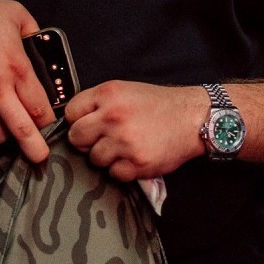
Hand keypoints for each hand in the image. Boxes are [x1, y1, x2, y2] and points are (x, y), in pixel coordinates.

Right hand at [0, 0, 55, 160]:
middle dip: (35, 148)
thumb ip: (35, 31)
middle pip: (22, 131)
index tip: (51, 125)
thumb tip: (42, 44)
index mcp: (17, 67)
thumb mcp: (15, 14)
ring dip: (5, 137)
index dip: (49, 121)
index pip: (40, 107)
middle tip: (40, 156)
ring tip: (8, 130)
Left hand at [65, 81, 206, 181]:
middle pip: (76, 137)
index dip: (78, 120)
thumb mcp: (127, 90)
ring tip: (125, 146)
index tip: (88, 124)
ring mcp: (124, 140)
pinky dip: (123, 169)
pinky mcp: (136, 162)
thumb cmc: (160, 105)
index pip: (71, 112)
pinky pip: (114, 173)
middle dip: (87, 141)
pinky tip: (135, 156)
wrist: (192, 118)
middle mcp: (114, 115)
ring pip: (94, 158)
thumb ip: (100, 102)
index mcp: (109, 93)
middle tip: (103, 139)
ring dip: (107, 156)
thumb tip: (75, 120)